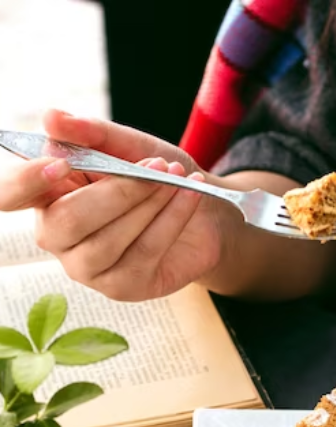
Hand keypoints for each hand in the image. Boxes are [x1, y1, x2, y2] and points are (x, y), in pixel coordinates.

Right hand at [0, 110, 232, 300]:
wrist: (204, 213)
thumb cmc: (156, 175)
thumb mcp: (128, 145)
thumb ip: (92, 134)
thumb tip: (50, 118)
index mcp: (46, 196)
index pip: (11, 195)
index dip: (26, 183)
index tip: (59, 165)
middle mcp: (58, 237)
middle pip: (68, 221)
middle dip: (118, 191)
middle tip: (157, 166)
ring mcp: (87, 268)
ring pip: (108, 241)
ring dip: (149, 204)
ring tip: (177, 177)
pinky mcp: (122, 288)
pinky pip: (144, 252)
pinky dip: (171, 219)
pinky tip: (189, 195)